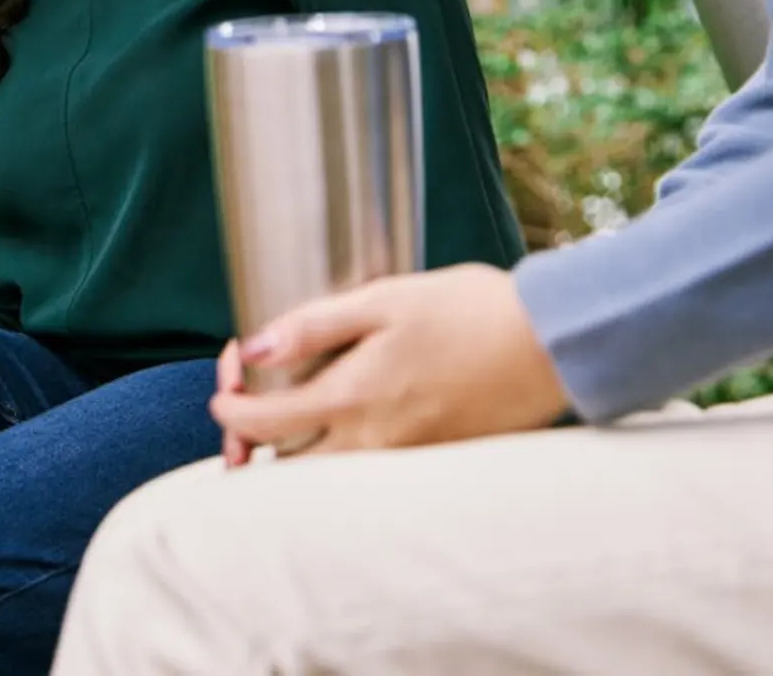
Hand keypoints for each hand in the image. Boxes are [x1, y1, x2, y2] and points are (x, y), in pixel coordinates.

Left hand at [211, 264, 569, 457]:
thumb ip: (316, 324)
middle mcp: (372, 444)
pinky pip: (367, 472)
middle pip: (288, 463)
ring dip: (295, 452)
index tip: (223, 382)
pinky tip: (347, 420)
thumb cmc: (470, 310)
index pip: (265, 421)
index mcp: (353, 399)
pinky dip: (340, 453)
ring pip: (326, 474)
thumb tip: (254, 348)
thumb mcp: (387, 298)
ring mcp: (403, 461)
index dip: (230, 404)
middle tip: (243, 406)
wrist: (548, 344)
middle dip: (253, 438)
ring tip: (284, 419)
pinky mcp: (430, 463)